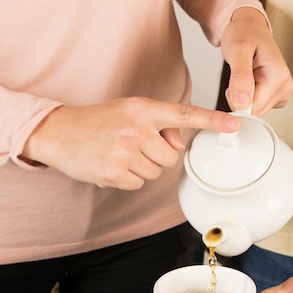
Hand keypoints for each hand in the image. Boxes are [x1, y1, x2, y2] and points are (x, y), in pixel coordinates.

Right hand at [20, 97, 238, 188]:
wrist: (58, 132)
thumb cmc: (98, 122)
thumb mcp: (129, 111)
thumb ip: (159, 123)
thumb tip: (179, 142)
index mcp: (142, 109)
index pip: (184, 114)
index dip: (211, 121)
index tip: (233, 125)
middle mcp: (135, 129)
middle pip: (171, 156)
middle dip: (157, 155)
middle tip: (133, 145)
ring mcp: (124, 152)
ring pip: (155, 172)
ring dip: (141, 167)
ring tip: (119, 154)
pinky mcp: (114, 173)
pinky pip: (138, 184)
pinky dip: (127, 178)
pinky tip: (112, 165)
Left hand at [220, 7, 292, 115]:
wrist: (249, 28)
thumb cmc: (243, 34)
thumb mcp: (237, 50)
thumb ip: (240, 77)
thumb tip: (242, 102)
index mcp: (279, 75)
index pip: (254, 108)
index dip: (237, 101)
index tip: (233, 84)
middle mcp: (286, 85)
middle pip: (256, 112)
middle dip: (241, 100)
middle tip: (238, 77)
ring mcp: (284, 91)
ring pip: (257, 111)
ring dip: (244, 98)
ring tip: (245, 76)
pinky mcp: (279, 95)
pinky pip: (259, 107)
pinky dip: (250, 97)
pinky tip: (251, 81)